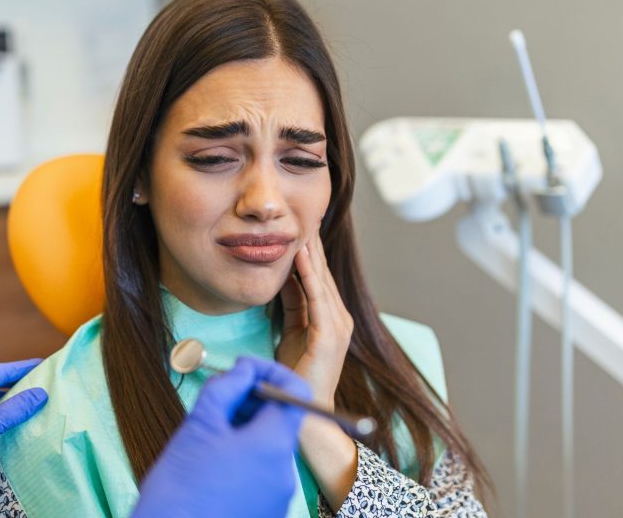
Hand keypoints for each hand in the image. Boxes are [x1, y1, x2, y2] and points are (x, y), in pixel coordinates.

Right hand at [131, 357, 310, 517]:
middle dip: (252, 403)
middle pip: (280, 421)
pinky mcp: (267, 513)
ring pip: (268, 448)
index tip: (242, 370)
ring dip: (244, 432)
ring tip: (208, 437)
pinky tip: (212, 464)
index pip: (295, 392)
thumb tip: (243, 372)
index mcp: (273, 443)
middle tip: (218, 400)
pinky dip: (243, 460)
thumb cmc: (179, 488)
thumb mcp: (198, 425)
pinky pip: (261, 474)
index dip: (270, 372)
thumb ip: (226, 389)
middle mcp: (285, 471)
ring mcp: (278, 497)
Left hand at [275, 233, 353, 408]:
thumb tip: (282, 273)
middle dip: (311, 241)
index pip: (318, 274)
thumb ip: (291, 303)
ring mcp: (337, 326)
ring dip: (310, 250)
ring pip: (320, 279)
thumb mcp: (291, 329)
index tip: (300, 221)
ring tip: (300, 223)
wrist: (306, 410)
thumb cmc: (297, 373)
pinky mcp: (329, 336)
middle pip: (321, 271)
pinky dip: (308, 275)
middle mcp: (339, 316)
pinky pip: (317, 298)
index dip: (309, 247)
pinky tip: (300, 255)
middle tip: (303, 211)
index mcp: (331, 315)